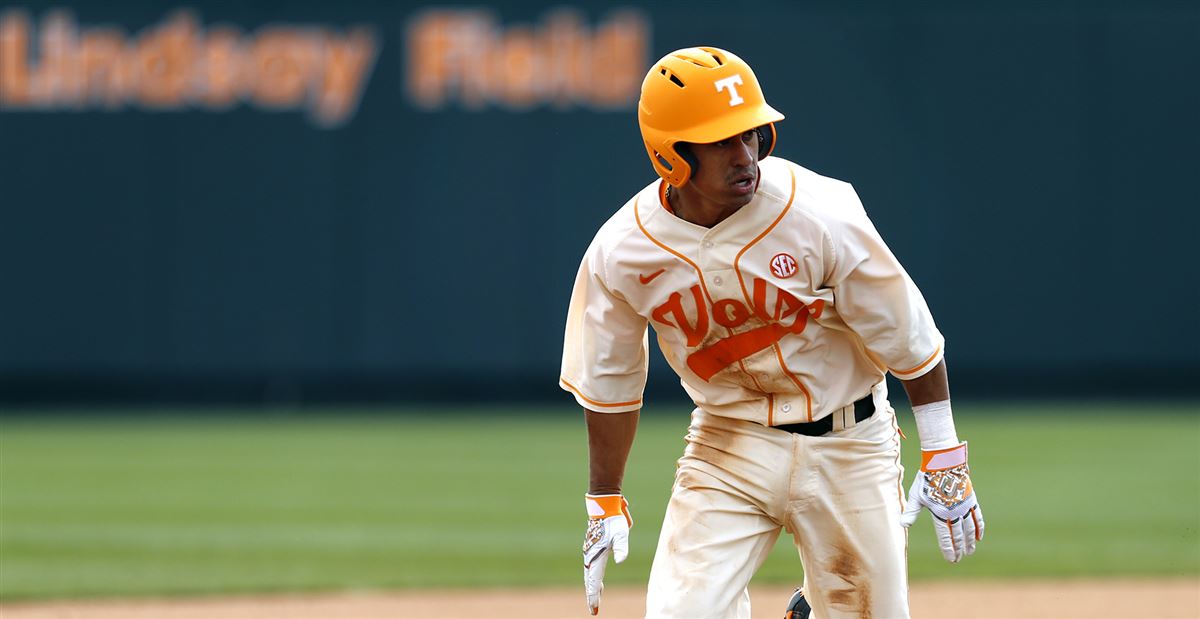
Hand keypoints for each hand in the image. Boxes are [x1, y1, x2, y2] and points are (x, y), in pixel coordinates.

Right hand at [582, 494, 632, 614]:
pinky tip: (597, 581)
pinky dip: (592, 578)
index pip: (593, 581)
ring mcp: (590, 552)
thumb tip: (621, 560)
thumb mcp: (621, 534)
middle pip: (589, 580)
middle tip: (593, 609)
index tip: (594, 609)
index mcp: (596, 556)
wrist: (603, 507)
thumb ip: (621, 548)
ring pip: (589, 574)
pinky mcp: (592, 548)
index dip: (594, 596)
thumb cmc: (613, 521)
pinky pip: (591, 568)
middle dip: (592, 595)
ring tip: (596, 598)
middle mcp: (590, 556)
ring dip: (592, 587)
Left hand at [899, 442, 984, 562]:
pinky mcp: (971, 500)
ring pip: (969, 529)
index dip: (949, 549)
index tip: (951, 559)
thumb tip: (902, 525)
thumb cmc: (927, 479)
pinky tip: (979, 537)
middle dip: (959, 548)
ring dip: (970, 542)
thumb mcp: (916, 496)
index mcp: (941, 514)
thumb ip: (911, 512)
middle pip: (958, 535)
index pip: (946, 536)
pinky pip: (978, 517)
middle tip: (959, 558)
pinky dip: (979, 528)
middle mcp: (955, 512)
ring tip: (970, 551)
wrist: (944, 462)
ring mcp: (965, 506)